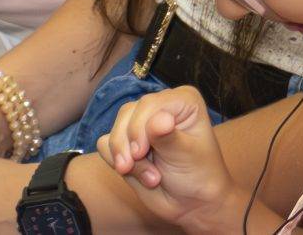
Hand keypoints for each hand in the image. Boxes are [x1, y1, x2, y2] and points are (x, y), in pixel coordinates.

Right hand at [101, 86, 242, 233]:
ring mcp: (141, 124)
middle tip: (151, 173)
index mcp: (182, 100)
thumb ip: (169, 136)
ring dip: (127, 160)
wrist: (189, 201)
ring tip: (152, 177)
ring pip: (113, 132)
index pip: (148, 104)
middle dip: (131, 148)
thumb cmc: (197, 173)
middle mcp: (160, 107)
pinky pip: (105, 146)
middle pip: (126, 115)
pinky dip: (117, 163)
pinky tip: (141, 175)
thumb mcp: (186, 154)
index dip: (139, 128)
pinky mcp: (126, 142)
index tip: (141, 153)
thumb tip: (159, 120)